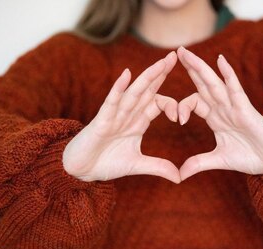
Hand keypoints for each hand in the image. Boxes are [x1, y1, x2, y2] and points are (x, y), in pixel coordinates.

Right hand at [62, 51, 180, 183]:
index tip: (181, 118)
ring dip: (147, 77)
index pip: (158, 104)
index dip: (172, 106)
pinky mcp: (101, 121)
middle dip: (160, 73)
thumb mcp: (137, 165)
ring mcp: (114, 115)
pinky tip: (127, 75)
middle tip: (175, 55)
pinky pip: (111, 102)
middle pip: (147, 90)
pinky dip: (119, 89)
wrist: (81, 170)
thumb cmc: (106, 162)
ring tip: (161, 62)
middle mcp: (127, 114)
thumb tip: (179, 177)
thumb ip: (158, 167)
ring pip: (133, 92)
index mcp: (137, 121)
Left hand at [177, 46, 262, 179]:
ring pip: (214, 83)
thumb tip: (180, 175)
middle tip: (177, 52)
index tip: (177, 119)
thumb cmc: (250, 156)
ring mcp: (233, 106)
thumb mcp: (219, 160)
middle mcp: (222, 108)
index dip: (182, 107)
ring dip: (200, 67)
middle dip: (190, 68)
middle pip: (203, 84)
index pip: (194, 102)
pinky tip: (220, 61)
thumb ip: (199, 163)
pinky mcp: (245, 109)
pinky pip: (235, 89)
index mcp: (215, 117)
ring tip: (186, 53)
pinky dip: (228, 75)